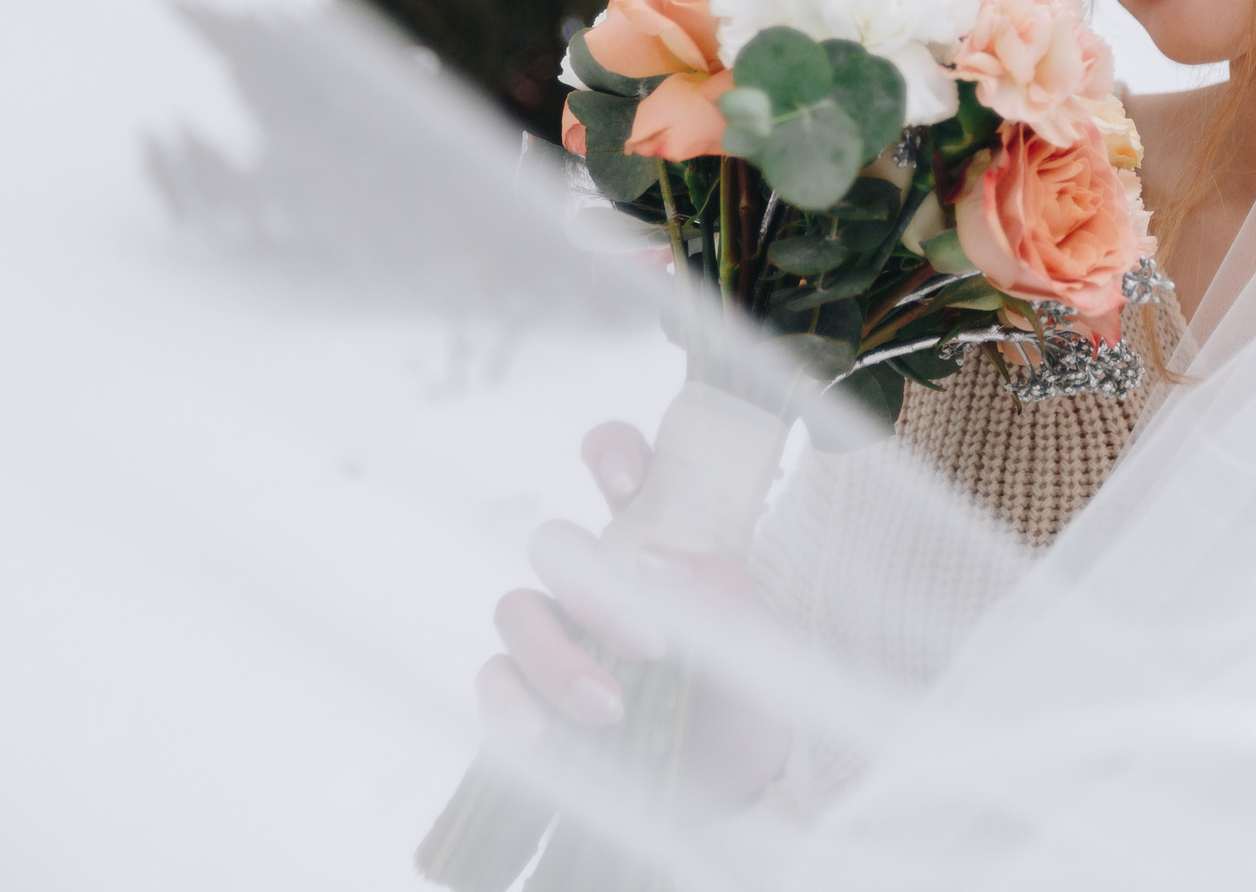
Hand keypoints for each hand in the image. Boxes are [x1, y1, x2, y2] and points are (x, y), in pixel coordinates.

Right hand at [476, 421, 790, 811]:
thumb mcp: (761, 651)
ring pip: (516, 611)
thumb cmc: (752, 709)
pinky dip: (508, 703)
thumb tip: (650, 559)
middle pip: (554, 545)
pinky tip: (543, 735)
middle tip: (649, 645)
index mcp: (659, 549)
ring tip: (610, 710)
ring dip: (555, 656)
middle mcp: (599, 585)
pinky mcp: (531, 700)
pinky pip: (493, 681)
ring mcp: (559, 639)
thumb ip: (719, 592)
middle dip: (591, 589)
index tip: (627, 483)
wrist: (737, 803)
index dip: (613, 453)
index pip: (624, 471)